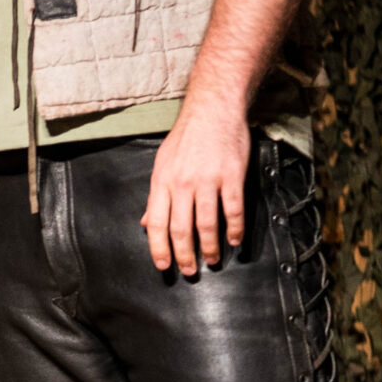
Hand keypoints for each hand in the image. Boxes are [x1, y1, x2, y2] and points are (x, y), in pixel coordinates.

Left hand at [140, 107, 249, 272]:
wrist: (211, 111)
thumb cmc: (186, 138)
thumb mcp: (162, 164)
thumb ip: (157, 196)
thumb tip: (146, 222)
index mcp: (162, 182)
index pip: (156, 222)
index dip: (159, 247)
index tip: (163, 265)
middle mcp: (182, 183)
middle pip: (180, 229)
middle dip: (184, 254)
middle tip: (189, 270)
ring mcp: (207, 180)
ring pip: (207, 223)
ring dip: (210, 247)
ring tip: (213, 260)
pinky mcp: (231, 176)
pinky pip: (233, 209)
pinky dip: (234, 229)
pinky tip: (234, 240)